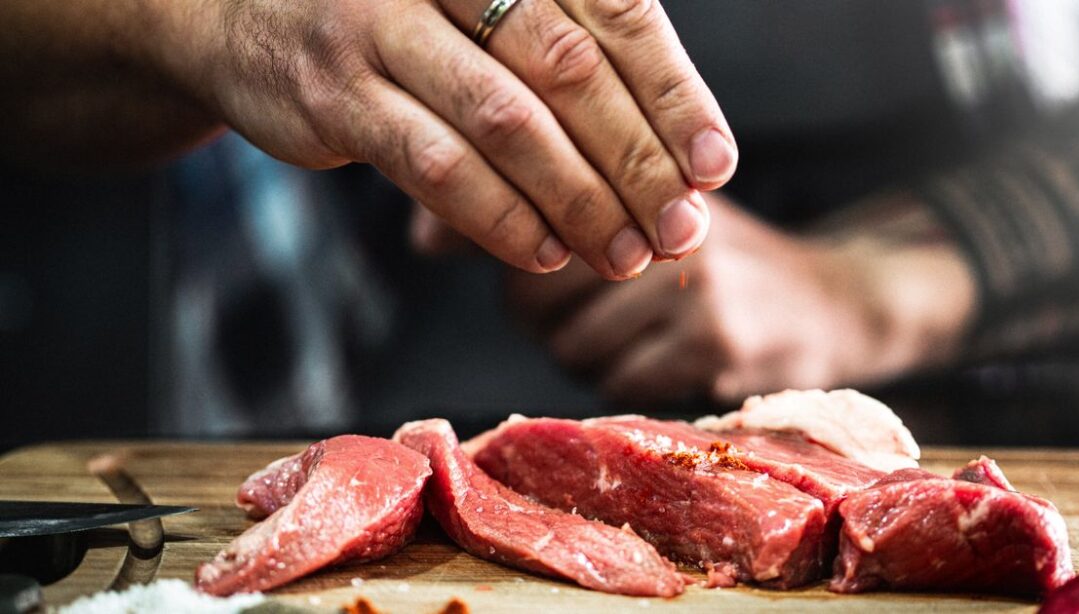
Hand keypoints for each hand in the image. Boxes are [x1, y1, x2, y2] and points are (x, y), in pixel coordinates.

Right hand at [147, 0, 734, 278]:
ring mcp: (381, 23)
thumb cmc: (400, 19)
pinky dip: (501, 217)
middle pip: (569, 68)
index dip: (674, 93)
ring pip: (506, 122)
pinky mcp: (336, 92)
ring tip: (626, 255)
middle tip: (680, 228)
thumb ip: (566, 60)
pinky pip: (435, 166)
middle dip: (636, 160)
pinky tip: (547, 251)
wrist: (243, 14)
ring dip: (578, 201)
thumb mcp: (483, 9)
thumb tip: (676, 160)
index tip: (714, 165)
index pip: (617, 11)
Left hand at [505, 193, 976, 404]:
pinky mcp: (715, 342)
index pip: (532, 220)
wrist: (836, 301)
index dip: (506, 260)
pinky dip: (630, 386)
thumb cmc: (722, 264)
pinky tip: (668, 365)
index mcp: (641, 180)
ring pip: (572, 349)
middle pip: (535, 297)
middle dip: (546, 322)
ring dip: (588, 361)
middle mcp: (663, 221)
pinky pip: (619, 385)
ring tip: (636, 342)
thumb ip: (555, 217)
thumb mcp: (651, 215)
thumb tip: (425, 238)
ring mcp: (692, 281)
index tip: (503, 281)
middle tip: (589, 319)